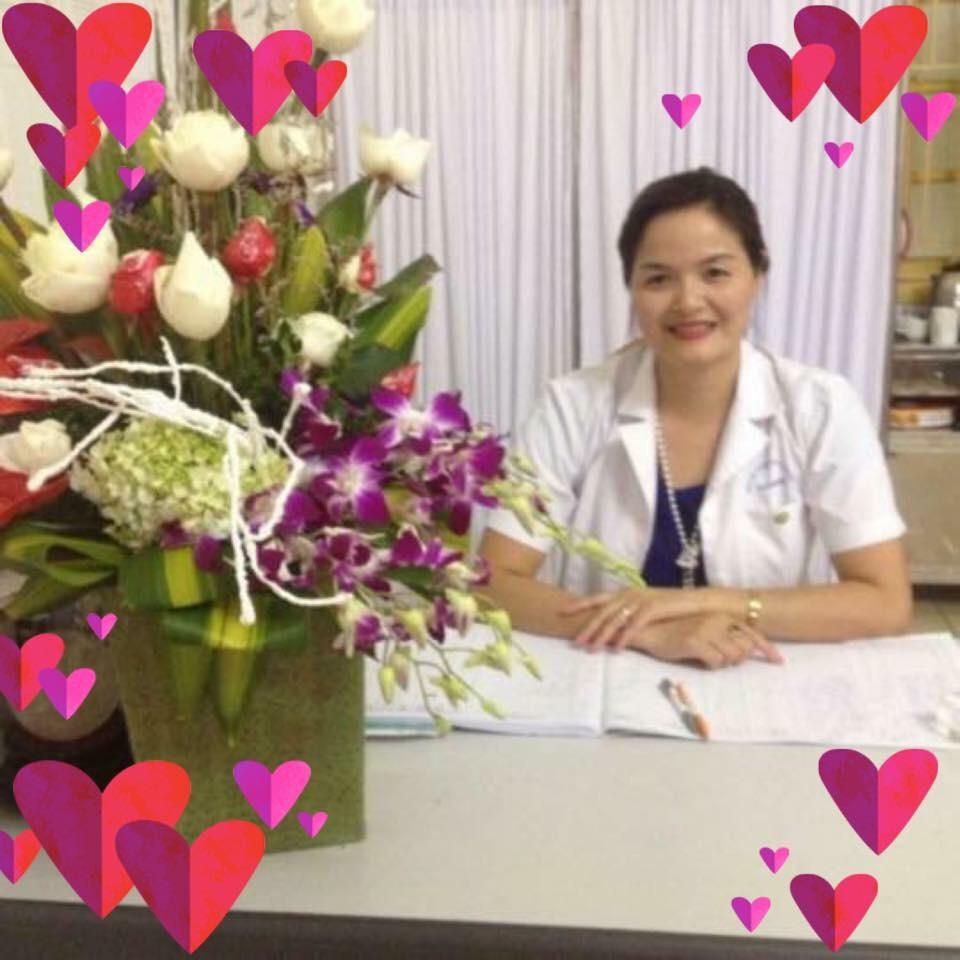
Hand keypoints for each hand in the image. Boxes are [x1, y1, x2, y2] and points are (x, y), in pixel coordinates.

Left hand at [563, 587, 707, 650]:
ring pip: (615, 619)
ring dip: (601, 635)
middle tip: (575, 642)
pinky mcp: (654, 608)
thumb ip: (628, 612)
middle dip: (587, 627)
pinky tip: (616, 648)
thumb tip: (613, 623)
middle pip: (602, 612)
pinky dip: (624, 637)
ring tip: (591, 649)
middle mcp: (630, 594)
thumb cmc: (670, 606)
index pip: (597, 598)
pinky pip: (634, 625)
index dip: (579, 604)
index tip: (561, 611)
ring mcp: (641, 600)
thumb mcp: (645, 606)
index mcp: (625, 592)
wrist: (697, 601)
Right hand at [630, 613, 783, 668]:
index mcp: (720, 616)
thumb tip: (745, 650)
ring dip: (722, 662)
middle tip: (719, 659)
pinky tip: (699, 659)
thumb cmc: (676, 632)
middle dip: (736, 659)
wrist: (649, 630)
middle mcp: (716, 620)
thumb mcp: (704, 630)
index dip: (767, 649)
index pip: (752, 634)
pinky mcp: (695, 641)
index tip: (778, 661)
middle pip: (744, 649)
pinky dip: (710, 665)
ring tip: (706, 658)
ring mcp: (706, 629)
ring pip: (732, 657)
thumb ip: (723, 636)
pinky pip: (715, 662)